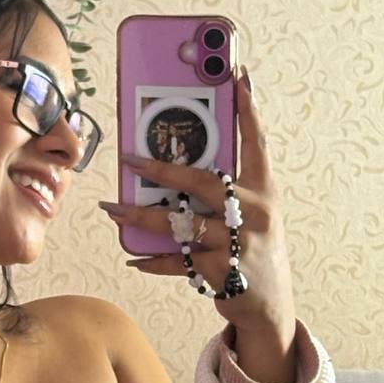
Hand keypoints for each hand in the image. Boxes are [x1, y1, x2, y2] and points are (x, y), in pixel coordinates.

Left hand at [101, 72, 295, 338]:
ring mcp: (239, 243)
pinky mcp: (221, 271)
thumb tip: (171, 172)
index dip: (247, 108)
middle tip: (129, 157)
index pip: (255, 142)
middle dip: (162, 170)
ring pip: (181, 223)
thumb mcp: (252, 216)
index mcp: (263, 191)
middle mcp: (255, 213)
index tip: (237, 75)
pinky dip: (153, 261)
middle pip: (203, 182)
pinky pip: (177, 262)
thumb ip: (224, 193)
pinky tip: (133, 257)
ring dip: (142, 216)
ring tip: (112, 208)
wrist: (270, 307)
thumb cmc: (253, 251)